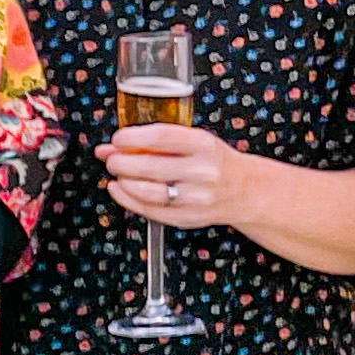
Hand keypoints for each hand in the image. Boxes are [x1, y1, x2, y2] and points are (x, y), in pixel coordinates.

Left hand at [97, 122, 254, 227]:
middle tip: (114, 159)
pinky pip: (148, 210)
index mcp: (203, 145)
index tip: (118, 139)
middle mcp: (202, 171)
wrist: (244, 190)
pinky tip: (122, 189)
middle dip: (120, 162)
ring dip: (123, 182)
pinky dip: (127, 199)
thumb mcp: (192, 141)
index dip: (130, 138)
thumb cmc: (213, 162)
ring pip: (145, 192)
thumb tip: (110, 146)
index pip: (159, 137)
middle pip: (148, 166)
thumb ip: (151, 142)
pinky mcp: (186, 217)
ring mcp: (195, 197)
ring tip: (120, 174)